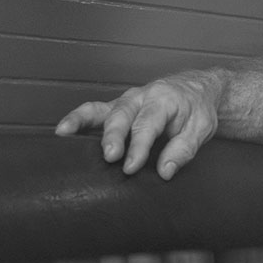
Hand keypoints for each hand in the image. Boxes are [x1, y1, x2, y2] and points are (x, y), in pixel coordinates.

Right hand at [54, 70, 221, 178]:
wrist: (198, 90)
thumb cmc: (198, 111)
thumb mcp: (201, 130)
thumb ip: (184, 150)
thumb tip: (165, 171)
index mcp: (164, 100)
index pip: (148, 124)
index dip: (139, 147)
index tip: (131, 167)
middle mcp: (141, 97)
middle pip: (122, 115)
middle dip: (113, 136)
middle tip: (109, 157)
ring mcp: (126, 101)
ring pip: (103, 109)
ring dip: (83, 121)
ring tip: (65, 133)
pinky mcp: (117, 107)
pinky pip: (94, 110)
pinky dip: (78, 118)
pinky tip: (62, 131)